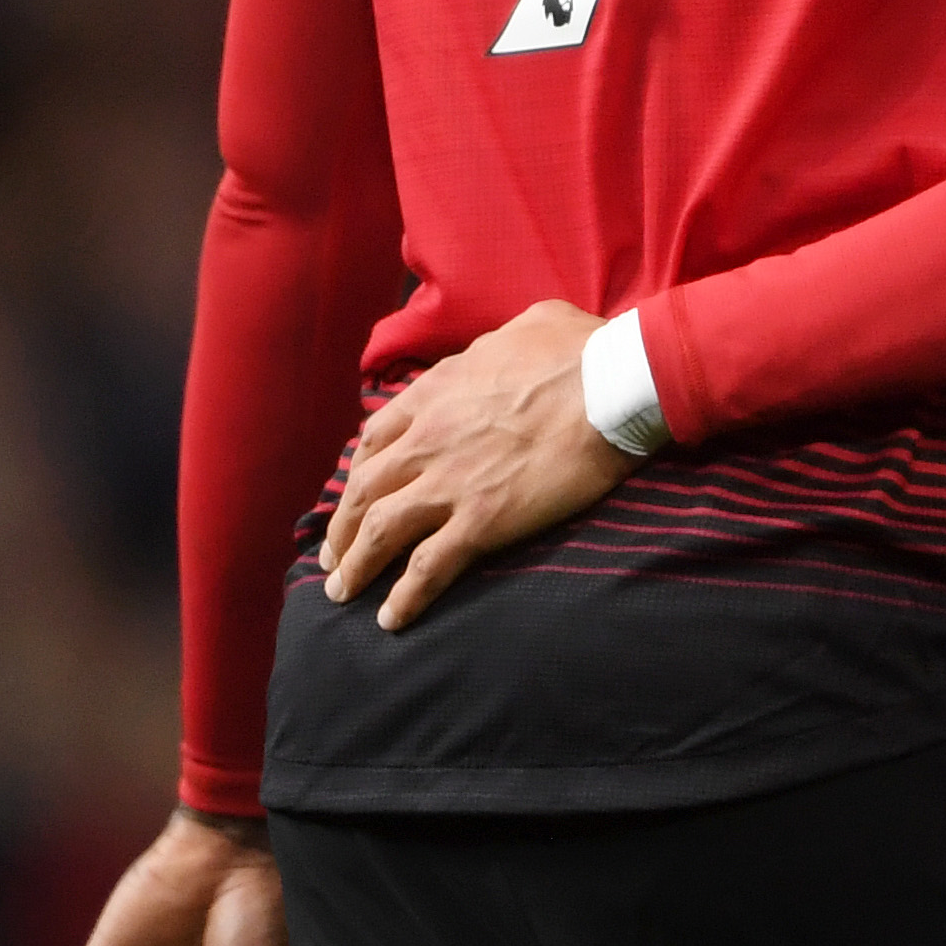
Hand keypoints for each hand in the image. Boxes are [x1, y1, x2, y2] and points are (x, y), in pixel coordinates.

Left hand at [321, 298, 635, 630]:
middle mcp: (425, 441)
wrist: (610, 385)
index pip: (375, 440)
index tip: (357, 494)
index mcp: (433, 394)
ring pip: (380, 532)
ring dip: (356, 567)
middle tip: (335, 557)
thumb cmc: (579, 350)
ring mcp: (447, 484)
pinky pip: (428, 568)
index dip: (359, 473)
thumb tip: (507, 347)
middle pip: (363, 492)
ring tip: (344, 593)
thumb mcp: (526, 326)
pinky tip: (391, 620)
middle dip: (342, 529)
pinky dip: (404, 598)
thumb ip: (498, 345)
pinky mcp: (479, 522)